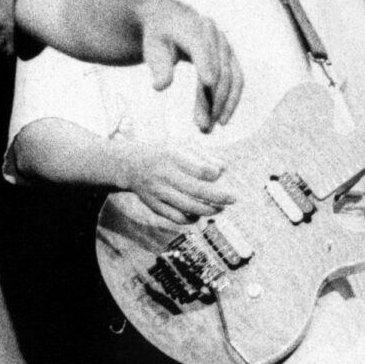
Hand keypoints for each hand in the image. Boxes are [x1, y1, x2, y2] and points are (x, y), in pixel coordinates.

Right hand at [120, 143, 234, 224]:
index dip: (214, 174)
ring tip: (220, 208)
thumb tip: (224, 169)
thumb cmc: (163, 152)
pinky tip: (199, 214)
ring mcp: (158, 192)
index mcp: (172, 156)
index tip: (218, 174)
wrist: (131, 164)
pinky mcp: (154, 205)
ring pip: (189, 208)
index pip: (200, 170)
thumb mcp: (181, 145)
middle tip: (234, 198)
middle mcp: (164, 175)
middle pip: (197, 191)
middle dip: (219, 197)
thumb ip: (204, 156)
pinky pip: (177, 218)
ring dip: (209, 210)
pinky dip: (192, 219)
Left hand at [136, 0, 241, 132]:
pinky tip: (219, 119)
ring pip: (231, 78)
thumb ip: (158, 65)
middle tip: (201, 127)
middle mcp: (213, 35)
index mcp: (191, 28)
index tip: (208, 83)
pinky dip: (230, 100)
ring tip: (208, 129)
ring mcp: (225, 46)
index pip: (201, 47)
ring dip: (223, 105)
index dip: (206, 63)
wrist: (171, 19)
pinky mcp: (230, 58)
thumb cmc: (158, 36)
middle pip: (218, 69)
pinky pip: (236, 80)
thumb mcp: (152, 48)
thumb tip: (160, 86)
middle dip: (212, 100)